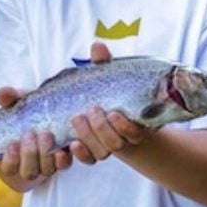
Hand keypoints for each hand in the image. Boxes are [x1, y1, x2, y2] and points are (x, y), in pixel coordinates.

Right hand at [0, 87, 72, 182]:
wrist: (51, 113)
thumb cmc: (29, 111)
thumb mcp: (19, 104)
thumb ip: (10, 99)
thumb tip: (2, 93)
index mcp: (13, 157)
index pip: (8, 168)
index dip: (10, 160)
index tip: (12, 144)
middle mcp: (30, 165)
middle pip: (28, 171)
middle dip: (29, 154)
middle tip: (30, 134)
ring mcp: (47, 164)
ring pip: (45, 170)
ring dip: (45, 154)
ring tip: (46, 134)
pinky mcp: (63, 159)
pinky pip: (63, 165)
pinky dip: (62, 159)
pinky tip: (62, 149)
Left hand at [68, 41, 149, 164]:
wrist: (103, 113)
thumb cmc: (108, 93)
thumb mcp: (107, 77)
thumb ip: (104, 64)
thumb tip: (97, 46)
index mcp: (132, 123)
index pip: (135, 133)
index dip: (126, 128)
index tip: (114, 114)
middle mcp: (121, 138)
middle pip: (115, 144)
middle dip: (101, 129)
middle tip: (90, 110)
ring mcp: (105, 147)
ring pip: (101, 153)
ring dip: (89, 138)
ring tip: (77, 118)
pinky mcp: (90, 152)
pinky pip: (87, 160)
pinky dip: (80, 154)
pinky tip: (71, 144)